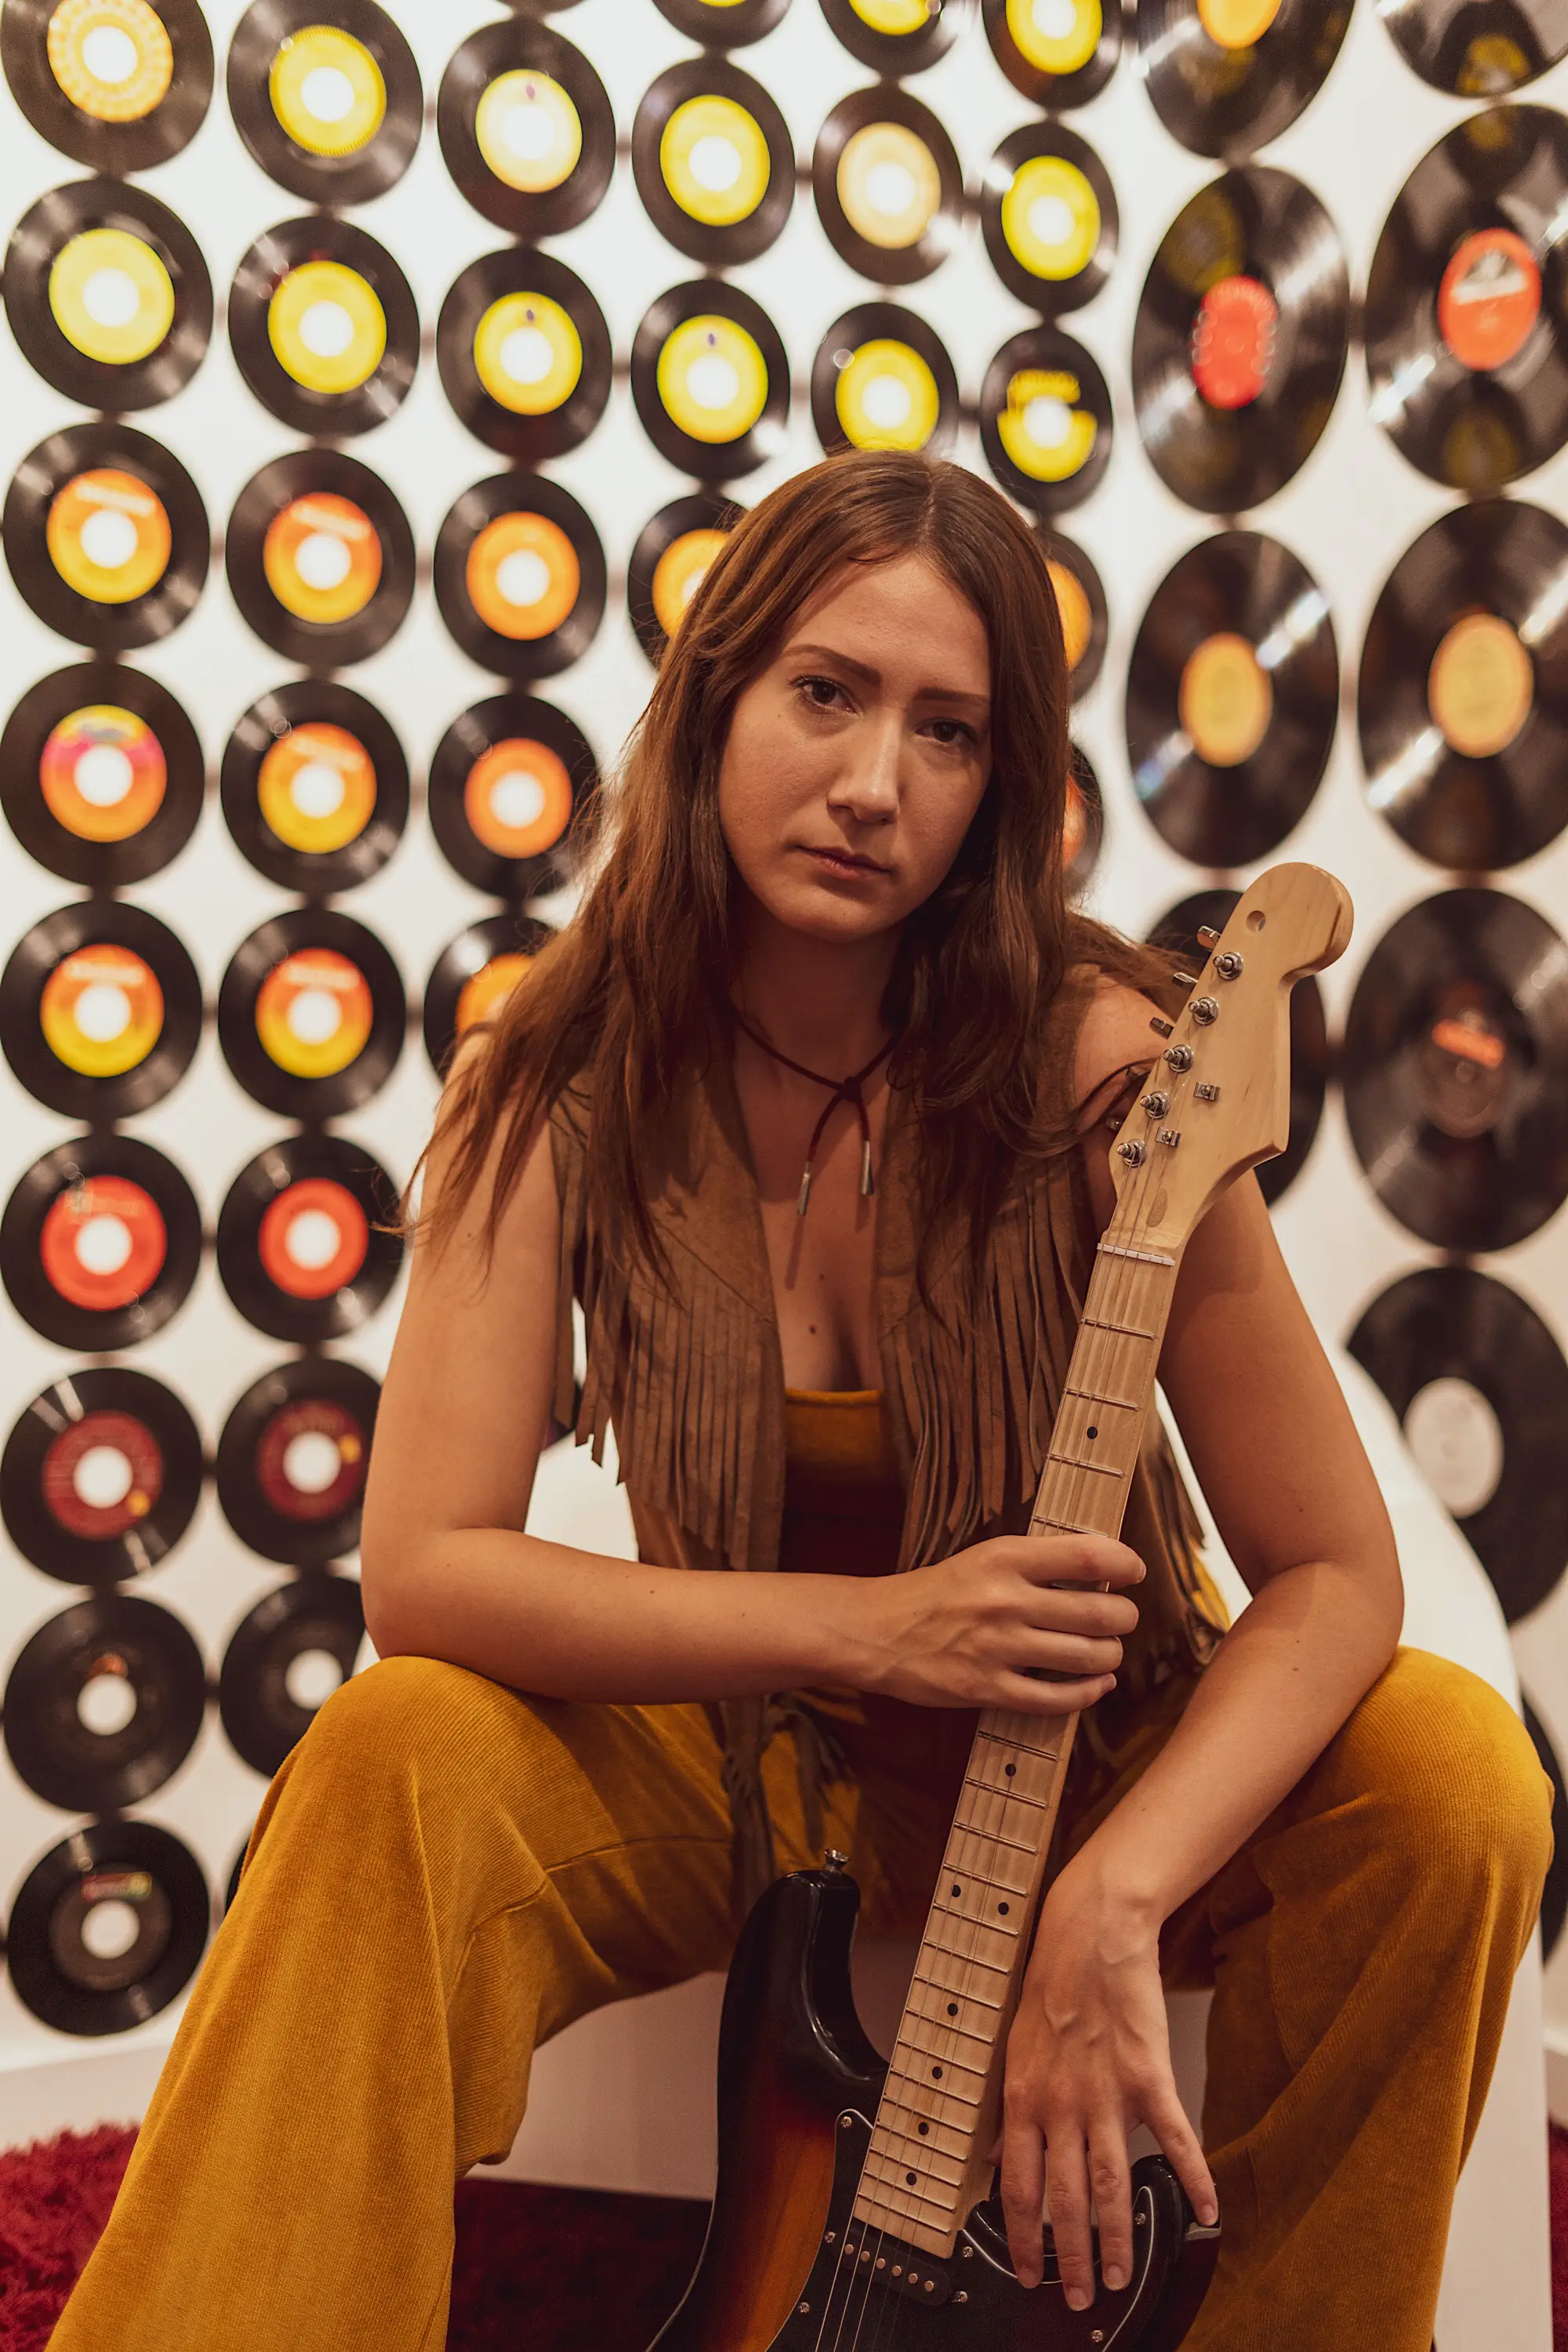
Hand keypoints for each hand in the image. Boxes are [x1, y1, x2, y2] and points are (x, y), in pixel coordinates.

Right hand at [842, 1531, 1142, 1713]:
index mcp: (1004, 1558)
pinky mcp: (987, 1689)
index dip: (1125, 1564)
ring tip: (1108, 1651)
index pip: (1087, 1556)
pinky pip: (1057, 1698)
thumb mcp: (984, 1558)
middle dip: (1125, 1618)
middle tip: (1124, 1618)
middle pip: (1099, 1613)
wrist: (878, 1631)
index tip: (1135, 1571)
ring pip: (1087, 1657)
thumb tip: (1103, 1573)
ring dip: (1111, 1656)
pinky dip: (1088, 1693)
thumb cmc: (939, 1593)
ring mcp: (997, 1648)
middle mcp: (1005, 1600)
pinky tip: (1096, 1684)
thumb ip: (1037, 1563)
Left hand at [998, 1857, 1217, 2305]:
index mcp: (1024, 2099)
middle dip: (1073, 2258)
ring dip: (1118, 2238)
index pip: (1018, 2188)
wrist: (1090, 1934)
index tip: (1028, 2275)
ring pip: (1112, 2184)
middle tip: (1082, 2297)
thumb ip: (1011, 2111)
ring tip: (1121, 2277)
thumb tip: (997, 2160)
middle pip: (1066, 2199)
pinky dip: (1193, 2177)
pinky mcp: (1149, 2076)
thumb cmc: (1050, 1986)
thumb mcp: (1013, 2050)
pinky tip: (1206, 2210)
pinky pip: (1175, 2138)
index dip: (1022, 2239)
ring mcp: (1107, 2093)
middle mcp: (1062, 2104)